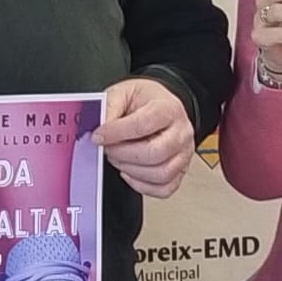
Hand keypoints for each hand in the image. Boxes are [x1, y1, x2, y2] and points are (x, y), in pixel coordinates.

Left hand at [92, 78, 194, 196]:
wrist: (161, 106)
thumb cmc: (145, 100)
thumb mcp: (124, 92)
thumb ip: (110, 107)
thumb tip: (100, 127)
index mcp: (168, 108)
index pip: (143, 125)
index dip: (116, 133)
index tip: (98, 136)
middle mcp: (181, 132)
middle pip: (155, 153)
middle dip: (123, 154)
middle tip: (107, 148)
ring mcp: (183, 154)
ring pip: (160, 174)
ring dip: (131, 170)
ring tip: (117, 158)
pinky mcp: (180, 171)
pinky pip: (164, 188)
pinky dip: (142, 186)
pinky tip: (129, 172)